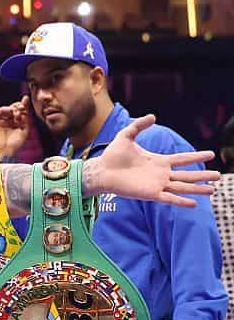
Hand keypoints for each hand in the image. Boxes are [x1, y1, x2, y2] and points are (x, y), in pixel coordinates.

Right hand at [0, 95, 30, 159]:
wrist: (6, 150)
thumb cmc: (16, 143)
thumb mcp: (25, 130)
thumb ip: (26, 119)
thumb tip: (25, 109)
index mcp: (18, 123)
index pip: (21, 112)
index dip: (24, 105)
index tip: (26, 98)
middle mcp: (10, 121)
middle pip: (14, 108)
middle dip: (18, 105)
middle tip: (22, 107)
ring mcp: (3, 121)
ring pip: (7, 109)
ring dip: (12, 108)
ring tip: (17, 112)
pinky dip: (4, 109)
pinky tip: (10, 111)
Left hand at [84, 115, 217, 206]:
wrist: (101, 170)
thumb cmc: (112, 155)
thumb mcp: (126, 136)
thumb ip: (139, 126)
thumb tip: (153, 116)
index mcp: (158, 161)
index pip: (182, 159)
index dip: (196, 156)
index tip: (211, 154)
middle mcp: (160, 174)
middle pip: (186, 175)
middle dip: (202, 175)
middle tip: (218, 176)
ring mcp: (156, 184)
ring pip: (182, 187)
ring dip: (197, 189)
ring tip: (213, 190)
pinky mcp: (150, 194)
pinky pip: (169, 198)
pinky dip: (181, 201)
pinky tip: (193, 203)